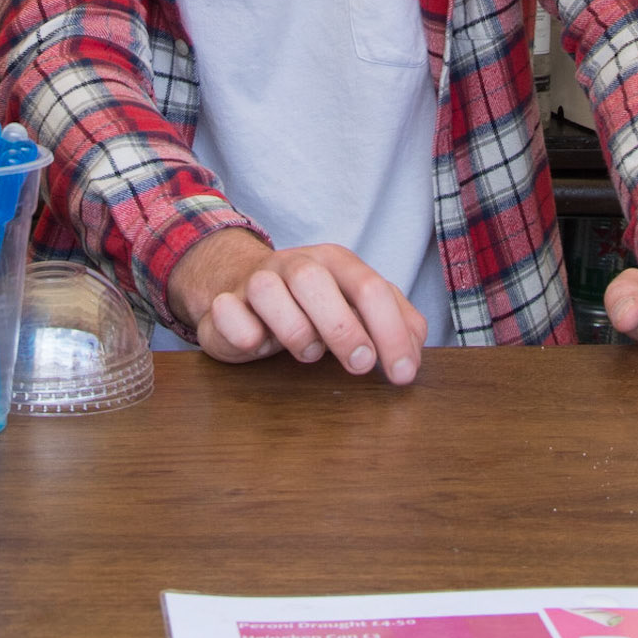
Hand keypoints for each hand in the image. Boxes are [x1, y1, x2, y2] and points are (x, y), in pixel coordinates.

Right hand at [166, 228, 426, 381]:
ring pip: (268, 291)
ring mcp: (256, 281)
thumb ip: (392, 325)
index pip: (371, 288)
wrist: (246, 290)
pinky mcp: (224, 305)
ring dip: (294, 329)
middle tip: (361, 365)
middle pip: (316, 282)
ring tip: (309, 353)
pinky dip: (244, 333)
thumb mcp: (357, 308)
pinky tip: (257, 345)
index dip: (391, 332)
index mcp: (337, 263)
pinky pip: (227, 312)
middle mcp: (296, 265)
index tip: (402, 374)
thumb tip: (413, 357)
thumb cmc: (313, 307)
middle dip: (344, 328)